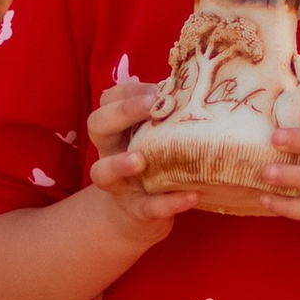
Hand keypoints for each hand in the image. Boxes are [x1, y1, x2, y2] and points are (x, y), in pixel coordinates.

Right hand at [85, 75, 200, 244]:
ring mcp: (118, 184)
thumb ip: (170, 115)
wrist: (143, 214)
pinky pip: (148, 207)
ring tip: (140, 159)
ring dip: (119, 164)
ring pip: (102, 173)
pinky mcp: (136, 210)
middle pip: (96, 126)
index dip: (128, 92)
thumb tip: (203, 85)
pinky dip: (169, 203)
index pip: (109, 100)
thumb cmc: (156, 162)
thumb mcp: (158, 135)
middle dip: (120, 113)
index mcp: (117, 129)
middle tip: (151, 106)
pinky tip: (192, 195)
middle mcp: (110, 152)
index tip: (158, 90)